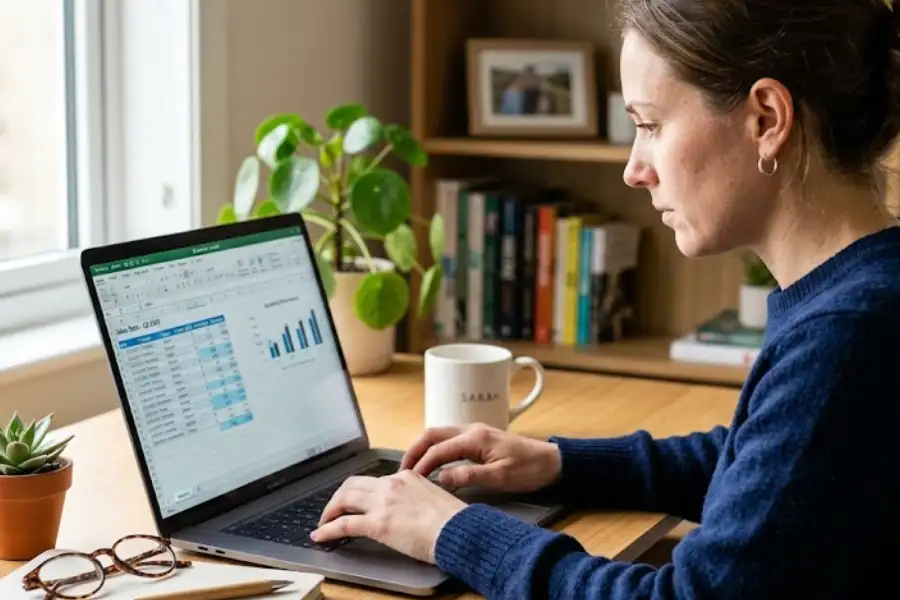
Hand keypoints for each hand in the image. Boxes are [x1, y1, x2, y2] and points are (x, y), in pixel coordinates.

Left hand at [310, 469, 466, 563]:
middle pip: (353, 484)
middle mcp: (391, 484)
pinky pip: (344, 525)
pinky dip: (328, 530)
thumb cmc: (453, 520)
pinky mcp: (377, 524)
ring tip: (323, 522)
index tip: (356, 501)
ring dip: (330, 510)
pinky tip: (320, 536)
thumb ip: (416, 497)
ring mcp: (382, 503)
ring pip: (344, 499)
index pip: (375, 480)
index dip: (361, 492)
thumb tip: (409, 508)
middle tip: (333, 510)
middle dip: (339, 497)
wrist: (458, 530)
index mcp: (405, 476)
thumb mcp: (434, 498)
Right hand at [401, 423, 561, 493]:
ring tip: (413, 468)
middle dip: (415, 450)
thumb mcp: (500, 477)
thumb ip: (468, 476)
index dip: (422, 464)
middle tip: (403, 470)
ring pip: (439, 434)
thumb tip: (440, 477)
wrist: (551, 462)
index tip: (410, 479)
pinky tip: (433, 464)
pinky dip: (435, 449)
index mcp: (475, 438)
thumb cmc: (529, 470)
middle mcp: (472, 430)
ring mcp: (475, 432)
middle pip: (432, 434)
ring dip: (424, 448)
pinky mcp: (479, 438)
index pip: (439, 449)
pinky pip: (450, 439)